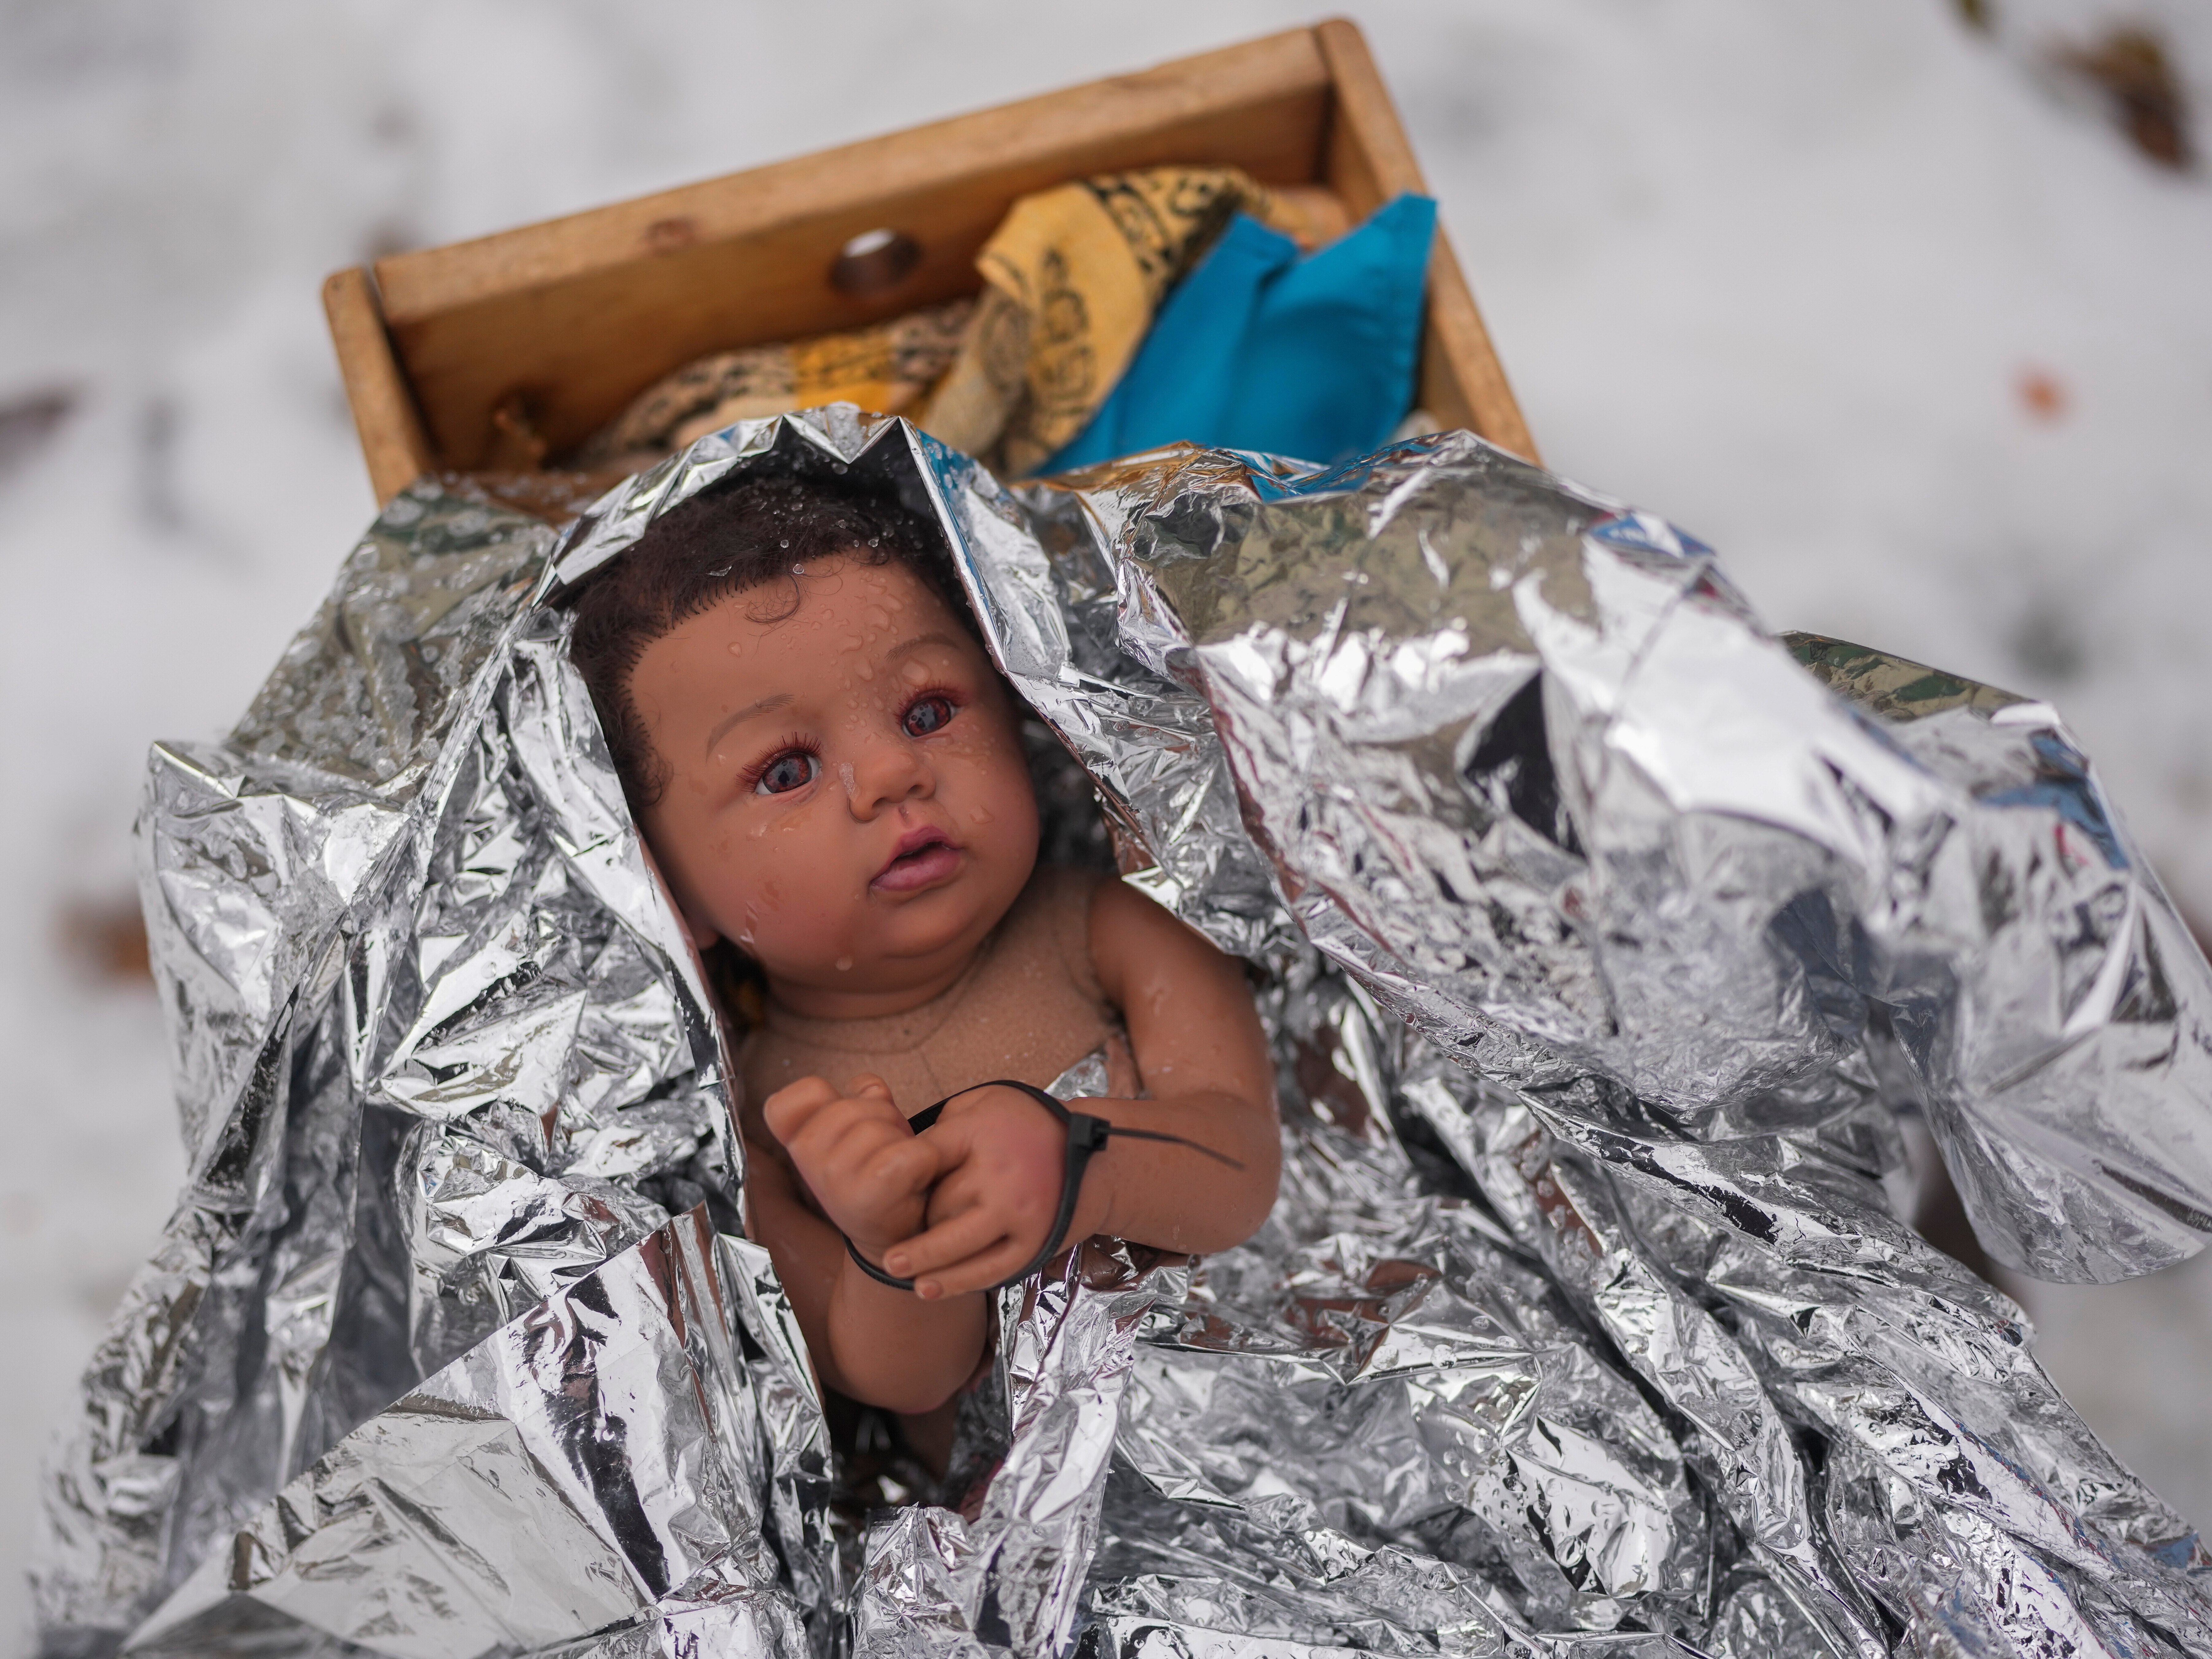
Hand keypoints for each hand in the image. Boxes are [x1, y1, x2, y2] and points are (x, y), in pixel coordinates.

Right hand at [761, 1075, 941, 1259]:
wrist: (895, 1241)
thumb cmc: (878, 1176)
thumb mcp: (856, 1135)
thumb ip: (856, 1101)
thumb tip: (871, 1087)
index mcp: (796, 1144)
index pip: (785, 1102)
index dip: (820, 1097)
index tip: (840, 1120)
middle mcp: (808, 1162)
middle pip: (850, 1105)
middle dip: (880, 1117)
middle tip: (886, 1147)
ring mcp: (836, 1177)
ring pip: (881, 1126)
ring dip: (903, 1140)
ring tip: (900, 1166)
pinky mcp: (873, 1193)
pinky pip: (910, 1152)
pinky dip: (925, 1160)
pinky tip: (916, 1178)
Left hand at [889, 1085, 1100, 1297]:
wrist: (1095, 1160)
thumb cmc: (1028, 1128)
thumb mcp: (986, 1103)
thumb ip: (947, 1125)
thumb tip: (905, 1153)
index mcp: (984, 1135)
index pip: (926, 1158)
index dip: (901, 1173)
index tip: (882, 1181)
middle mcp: (999, 1177)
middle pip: (938, 1206)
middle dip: (917, 1216)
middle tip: (898, 1222)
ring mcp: (1018, 1215)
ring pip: (959, 1246)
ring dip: (924, 1261)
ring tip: (893, 1267)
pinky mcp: (1033, 1244)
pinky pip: (989, 1270)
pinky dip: (957, 1282)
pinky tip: (929, 1288)